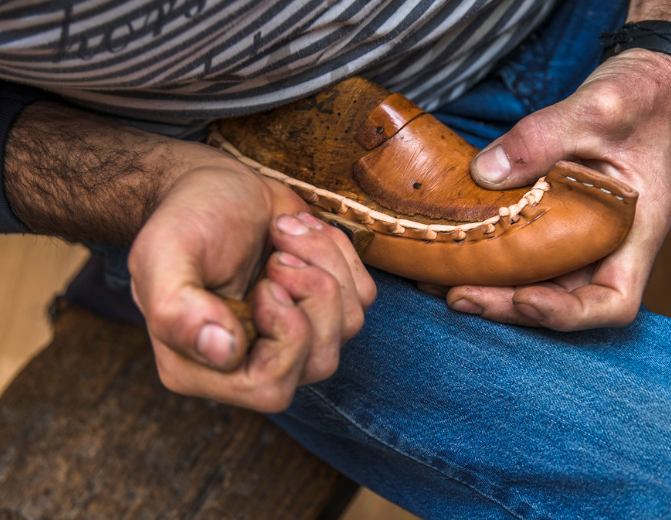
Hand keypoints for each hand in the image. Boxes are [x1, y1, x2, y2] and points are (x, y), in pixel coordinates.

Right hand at [129, 159, 375, 411]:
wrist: (213, 185)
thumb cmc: (185, 218)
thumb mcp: (162, 255)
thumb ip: (175, 310)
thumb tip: (223, 355)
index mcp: (205, 366)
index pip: (269, 388)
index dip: (285, 332)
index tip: (267, 281)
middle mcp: (252, 360)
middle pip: (320, 361)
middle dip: (312, 294)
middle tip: (278, 254)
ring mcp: (294, 334)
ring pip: (348, 326)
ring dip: (324, 263)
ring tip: (283, 231)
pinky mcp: (323, 304)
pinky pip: (361, 296)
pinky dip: (339, 253)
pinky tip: (301, 230)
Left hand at [440, 49, 670, 329]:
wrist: (641, 89)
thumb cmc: (640, 98)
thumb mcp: (600, 107)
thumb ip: (545, 135)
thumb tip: (486, 172)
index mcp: (632, 230)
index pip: (613, 301)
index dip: (567, 314)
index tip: (525, 297)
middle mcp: (603, 243)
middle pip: (558, 299)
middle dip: (506, 305)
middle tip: (457, 295)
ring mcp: (575, 235)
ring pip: (533, 280)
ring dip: (488, 287)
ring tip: (439, 282)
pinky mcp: (550, 219)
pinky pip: (519, 250)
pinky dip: (487, 257)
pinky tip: (450, 250)